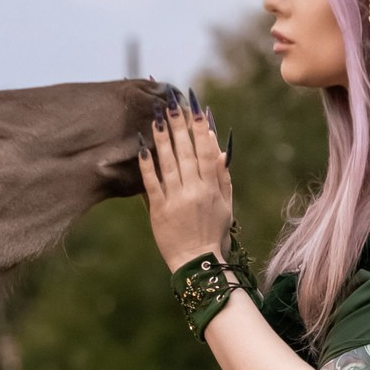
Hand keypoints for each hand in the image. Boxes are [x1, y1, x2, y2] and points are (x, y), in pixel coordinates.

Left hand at [143, 99, 234, 269]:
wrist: (198, 265)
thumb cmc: (214, 235)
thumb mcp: (226, 207)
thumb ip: (223, 178)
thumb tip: (220, 151)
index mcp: (212, 189)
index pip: (207, 153)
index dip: (202, 130)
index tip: (196, 110)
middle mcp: (195, 191)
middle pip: (187, 153)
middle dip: (180, 126)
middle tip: (172, 104)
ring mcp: (176, 201)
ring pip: (168, 164)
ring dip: (163, 139)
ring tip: (157, 117)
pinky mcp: (159, 211)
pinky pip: (151, 184)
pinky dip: (147, 165)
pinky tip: (142, 147)